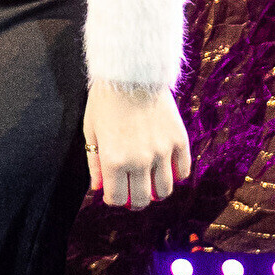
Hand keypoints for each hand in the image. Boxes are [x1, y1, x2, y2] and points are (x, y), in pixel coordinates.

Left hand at [83, 81, 191, 208]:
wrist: (132, 73)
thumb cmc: (106, 101)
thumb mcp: (91, 131)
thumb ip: (94, 163)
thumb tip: (98, 189)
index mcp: (114, 160)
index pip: (118, 199)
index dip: (115, 200)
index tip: (115, 195)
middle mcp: (140, 160)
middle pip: (144, 199)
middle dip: (136, 201)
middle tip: (133, 195)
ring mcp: (163, 151)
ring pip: (165, 189)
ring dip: (156, 191)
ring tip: (150, 183)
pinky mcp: (179, 140)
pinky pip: (183, 171)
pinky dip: (175, 175)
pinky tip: (166, 169)